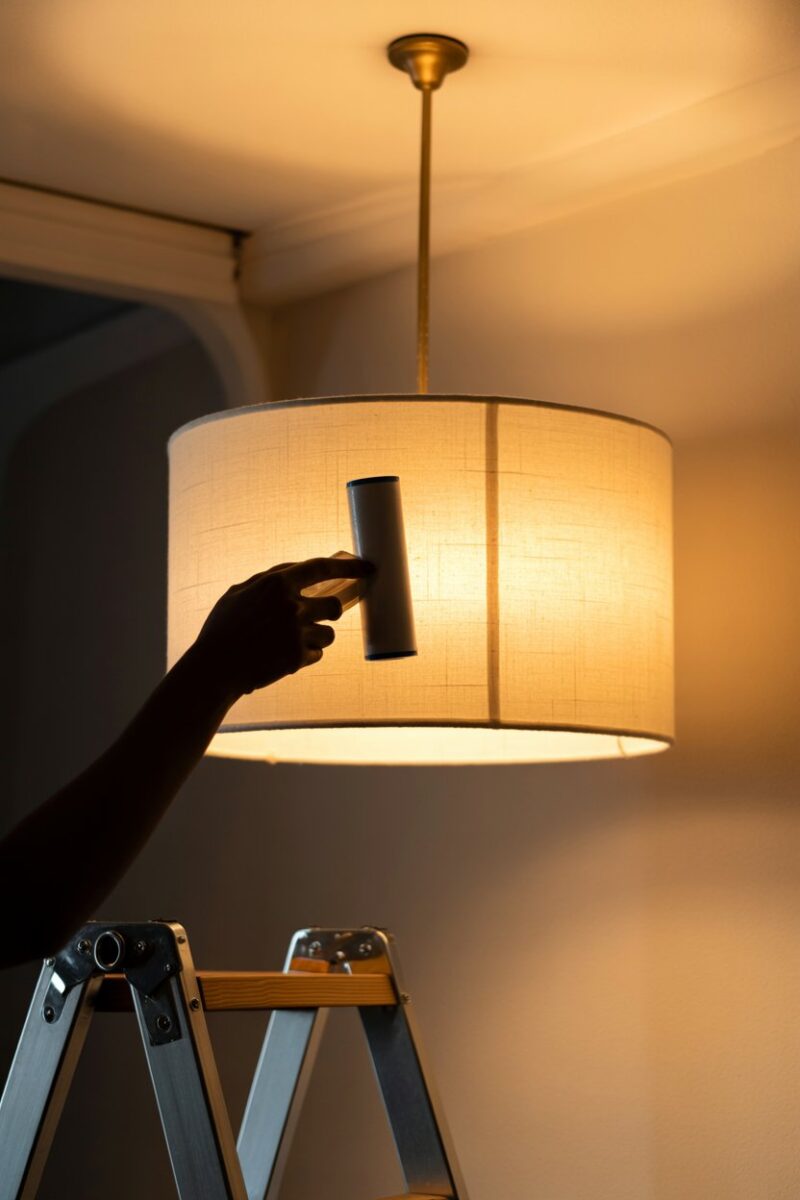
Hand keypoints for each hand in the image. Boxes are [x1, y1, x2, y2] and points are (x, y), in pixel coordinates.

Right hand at [191, 556, 373, 704]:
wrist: (215, 668)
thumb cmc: (224, 628)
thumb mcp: (239, 593)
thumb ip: (269, 579)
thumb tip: (298, 569)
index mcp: (276, 584)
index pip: (322, 568)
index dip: (350, 566)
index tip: (368, 567)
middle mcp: (291, 606)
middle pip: (335, 607)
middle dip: (329, 613)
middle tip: (316, 617)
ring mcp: (296, 633)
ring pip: (329, 634)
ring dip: (315, 638)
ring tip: (287, 644)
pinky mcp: (298, 658)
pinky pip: (317, 654)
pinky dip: (304, 656)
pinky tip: (281, 658)